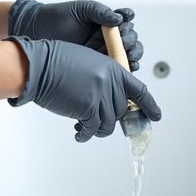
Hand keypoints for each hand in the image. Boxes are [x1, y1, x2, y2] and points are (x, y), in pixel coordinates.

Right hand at [6, 37, 161, 141]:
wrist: (39, 66)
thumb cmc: (55, 60)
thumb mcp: (87, 61)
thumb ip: (102, 77)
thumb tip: (108, 96)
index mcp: (113, 68)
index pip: (139, 89)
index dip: (149, 105)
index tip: (155, 115)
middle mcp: (111, 82)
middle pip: (122, 109)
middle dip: (111, 117)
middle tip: (99, 121)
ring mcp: (101, 96)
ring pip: (109, 122)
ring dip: (98, 128)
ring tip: (86, 127)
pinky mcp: (89, 109)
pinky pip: (93, 129)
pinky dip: (86, 134)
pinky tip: (79, 133)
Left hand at [8, 0, 143, 69]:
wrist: (38, 31)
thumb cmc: (59, 17)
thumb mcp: (81, 9)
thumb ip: (100, 11)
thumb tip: (119, 19)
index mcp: (106, 23)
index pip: (126, 24)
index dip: (128, 26)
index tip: (123, 25)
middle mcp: (107, 38)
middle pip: (129, 41)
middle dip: (130, 42)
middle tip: (123, 43)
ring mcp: (102, 53)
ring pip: (125, 57)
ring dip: (131, 57)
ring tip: (127, 58)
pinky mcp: (96, 67)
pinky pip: (114, 70)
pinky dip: (123, 70)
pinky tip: (125, 69)